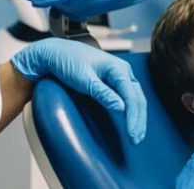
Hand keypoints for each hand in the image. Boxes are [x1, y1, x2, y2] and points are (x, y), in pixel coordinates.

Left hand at [11, 38, 146, 143]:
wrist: (55, 53)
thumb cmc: (67, 62)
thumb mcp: (84, 80)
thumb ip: (103, 94)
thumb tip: (122, 108)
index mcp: (118, 68)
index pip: (132, 96)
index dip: (133, 117)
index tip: (131, 135)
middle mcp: (123, 71)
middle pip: (137, 98)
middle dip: (139, 120)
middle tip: (136, 140)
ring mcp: (119, 75)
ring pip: (135, 98)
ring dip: (137, 117)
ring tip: (136, 135)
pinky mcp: (113, 81)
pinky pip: (127, 97)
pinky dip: (131, 111)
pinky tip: (131, 121)